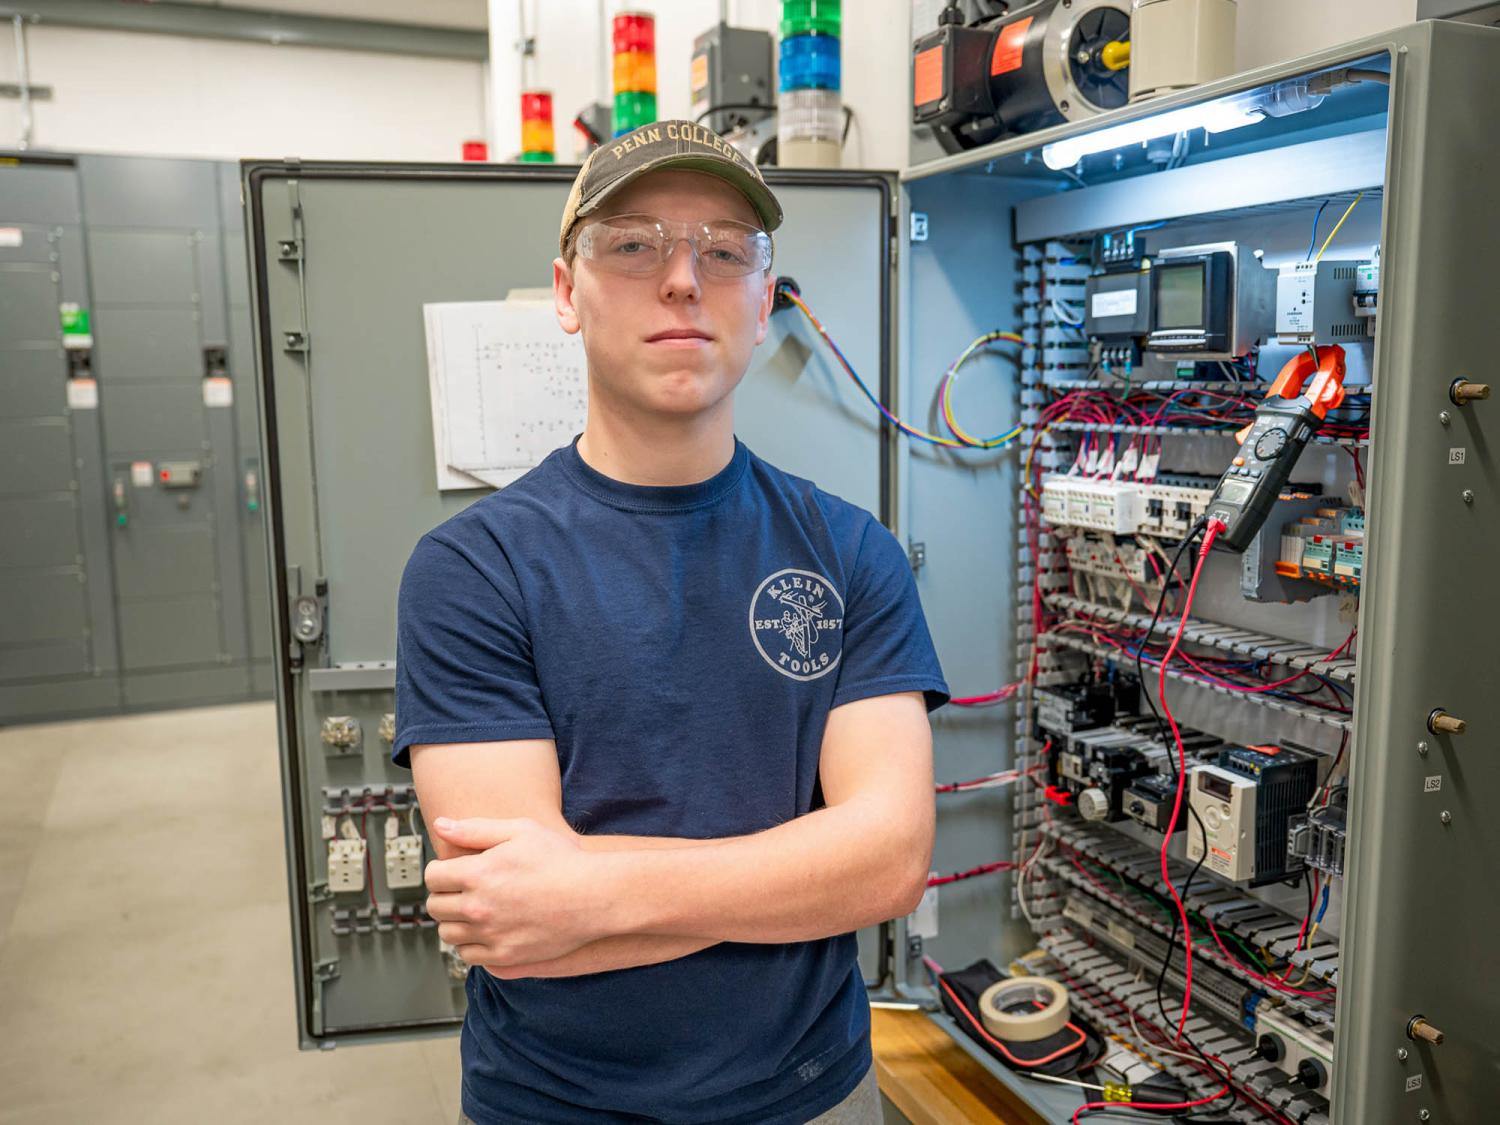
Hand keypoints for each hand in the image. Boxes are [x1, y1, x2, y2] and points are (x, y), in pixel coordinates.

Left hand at [425, 817, 607, 969]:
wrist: (595, 896)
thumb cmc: (562, 860)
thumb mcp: (520, 830)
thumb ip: (475, 829)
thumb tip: (441, 825)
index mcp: (478, 874)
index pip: (432, 877)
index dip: (440, 871)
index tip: (452, 871)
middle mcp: (479, 907)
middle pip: (436, 907)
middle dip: (445, 896)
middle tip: (463, 890)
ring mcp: (491, 935)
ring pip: (448, 934)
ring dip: (455, 922)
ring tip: (474, 910)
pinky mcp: (505, 956)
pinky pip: (468, 956)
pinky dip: (471, 944)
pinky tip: (486, 930)